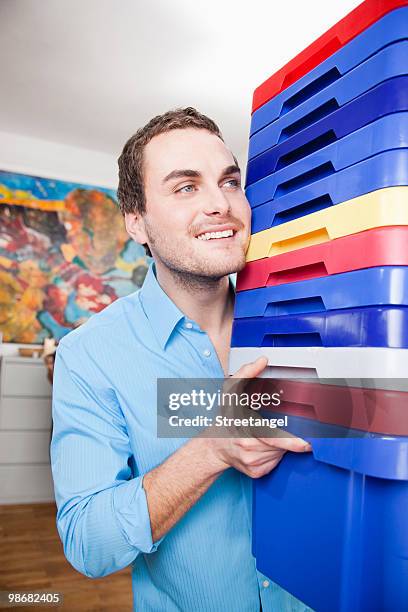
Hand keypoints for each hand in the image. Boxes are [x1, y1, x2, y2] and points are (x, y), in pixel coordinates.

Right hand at [206, 357, 311, 477]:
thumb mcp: (231, 392)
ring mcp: (253, 464)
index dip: (294, 442)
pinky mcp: (256, 473)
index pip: (274, 438)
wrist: (212, 446)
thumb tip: (262, 361)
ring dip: (280, 445)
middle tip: (272, 426)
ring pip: (281, 454)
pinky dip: (274, 454)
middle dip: (285, 435)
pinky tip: (262, 447)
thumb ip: (246, 374)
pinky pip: (275, 463)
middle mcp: (249, 450)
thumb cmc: (225, 419)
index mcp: (246, 430)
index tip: (307, 443)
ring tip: (264, 435)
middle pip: (282, 444)